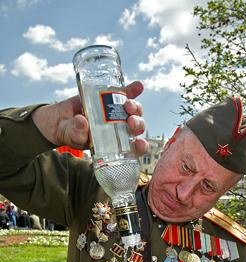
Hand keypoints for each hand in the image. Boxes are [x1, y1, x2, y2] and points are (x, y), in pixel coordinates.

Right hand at [32, 81, 147, 153]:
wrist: (60, 119)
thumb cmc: (70, 134)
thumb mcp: (73, 137)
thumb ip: (78, 133)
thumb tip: (82, 122)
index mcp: (115, 143)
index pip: (134, 147)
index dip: (141, 146)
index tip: (139, 143)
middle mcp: (120, 128)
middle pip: (137, 126)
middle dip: (138, 123)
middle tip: (130, 121)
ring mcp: (117, 112)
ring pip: (134, 110)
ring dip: (135, 107)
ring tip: (127, 104)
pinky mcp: (111, 97)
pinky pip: (126, 92)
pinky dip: (134, 89)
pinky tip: (138, 86)